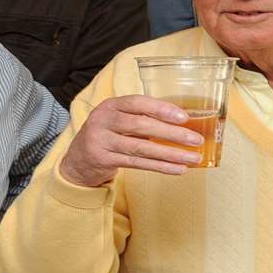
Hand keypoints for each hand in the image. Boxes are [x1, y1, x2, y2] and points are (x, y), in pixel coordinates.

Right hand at [57, 95, 205, 187]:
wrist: (77, 160)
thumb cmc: (107, 136)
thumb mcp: (118, 120)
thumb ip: (141, 118)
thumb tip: (181, 125)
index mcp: (110, 105)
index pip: (137, 103)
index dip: (161, 109)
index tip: (183, 117)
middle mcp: (103, 121)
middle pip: (141, 126)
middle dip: (171, 133)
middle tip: (195, 140)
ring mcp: (101, 141)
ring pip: (141, 148)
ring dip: (170, 154)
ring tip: (192, 158)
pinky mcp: (103, 160)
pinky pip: (137, 164)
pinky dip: (160, 167)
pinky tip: (177, 169)